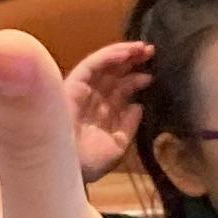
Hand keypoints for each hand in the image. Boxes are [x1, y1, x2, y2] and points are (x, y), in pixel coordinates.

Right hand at [65, 39, 151, 181]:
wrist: (66, 169)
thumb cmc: (88, 164)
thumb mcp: (117, 146)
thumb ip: (128, 126)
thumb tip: (138, 106)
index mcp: (100, 114)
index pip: (119, 91)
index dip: (135, 80)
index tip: (152, 75)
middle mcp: (91, 100)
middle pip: (113, 76)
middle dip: (132, 63)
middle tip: (151, 52)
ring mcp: (80, 92)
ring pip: (104, 67)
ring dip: (123, 54)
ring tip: (143, 48)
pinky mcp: (71, 84)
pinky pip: (91, 66)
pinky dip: (108, 56)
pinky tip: (125, 53)